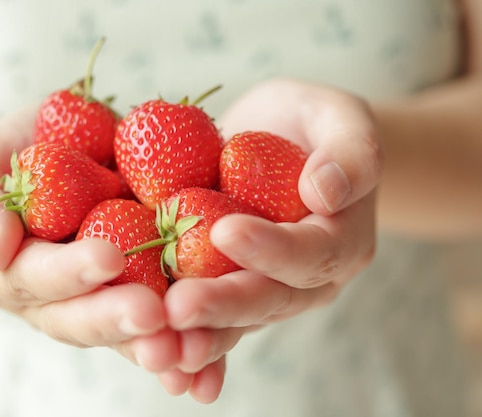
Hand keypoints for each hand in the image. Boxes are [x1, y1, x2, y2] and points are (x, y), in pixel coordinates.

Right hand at [0, 108, 179, 372]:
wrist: (65, 155)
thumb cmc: (22, 151)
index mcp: (11, 271)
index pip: (37, 276)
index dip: (69, 271)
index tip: (108, 257)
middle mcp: (52, 301)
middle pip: (80, 320)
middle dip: (115, 318)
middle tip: (153, 315)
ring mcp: (96, 302)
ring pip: (121, 333)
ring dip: (151, 344)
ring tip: (182, 349)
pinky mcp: (138, 294)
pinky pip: (159, 323)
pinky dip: (183, 342)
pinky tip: (208, 357)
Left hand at [155, 78, 383, 399]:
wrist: (284, 141)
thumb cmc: (312, 124)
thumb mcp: (341, 117)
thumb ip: (351, 152)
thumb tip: (325, 192)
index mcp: (341, 241)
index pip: (311, 253)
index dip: (272, 249)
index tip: (225, 231)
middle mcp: (305, 280)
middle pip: (268, 300)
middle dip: (222, 306)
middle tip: (178, 309)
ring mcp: (266, 289)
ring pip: (234, 322)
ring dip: (196, 338)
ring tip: (157, 350)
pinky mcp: (229, 288)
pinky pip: (210, 321)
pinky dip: (184, 342)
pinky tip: (153, 359)